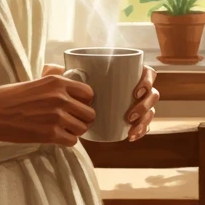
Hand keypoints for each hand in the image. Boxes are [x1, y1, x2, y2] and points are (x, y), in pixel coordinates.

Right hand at [0, 73, 95, 147]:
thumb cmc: (7, 97)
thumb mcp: (33, 81)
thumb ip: (52, 80)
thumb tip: (63, 74)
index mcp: (57, 82)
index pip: (89, 93)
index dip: (84, 102)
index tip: (76, 106)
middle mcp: (60, 98)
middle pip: (89, 113)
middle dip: (82, 118)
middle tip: (71, 121)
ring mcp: (57, 117)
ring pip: (82, 128)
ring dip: (75, 130)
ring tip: (63, 129)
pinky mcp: (50, 134)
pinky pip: (72, 141)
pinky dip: (66, 141)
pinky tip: (56, 137)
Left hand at [41, 63, 158, 141]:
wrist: (76, 107)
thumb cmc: (77, 87)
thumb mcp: (71, 78)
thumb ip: (63, 72)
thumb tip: (53, 68)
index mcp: (129, 73)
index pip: (147, 73)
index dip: (146, 81)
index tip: (135, 91)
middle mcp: (137, 88)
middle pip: (152, 94)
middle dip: (144, 105)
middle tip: (128, 115)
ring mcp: (138, 104)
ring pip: (150, 111)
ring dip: (144, 119)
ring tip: (129, 126)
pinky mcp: (135, 119)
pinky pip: (145, 125)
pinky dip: (141, 131)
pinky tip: (131, 136)